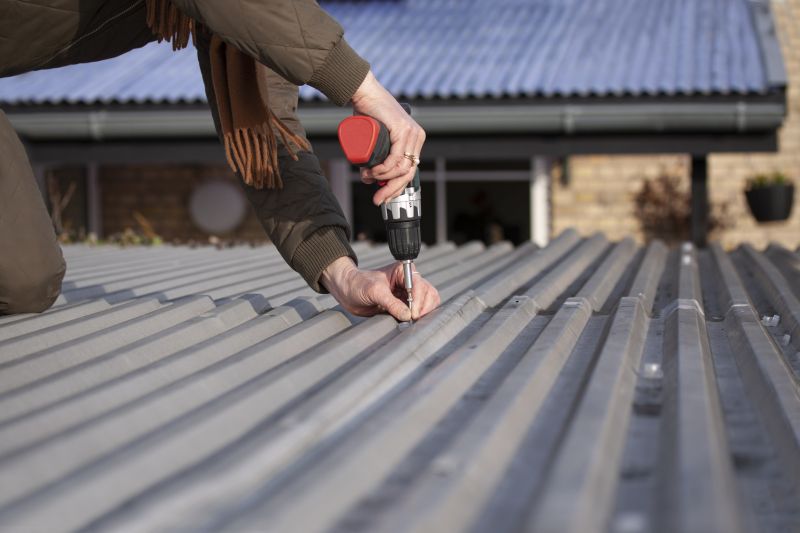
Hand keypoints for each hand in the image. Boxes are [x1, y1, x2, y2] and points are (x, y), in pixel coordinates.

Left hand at [320, 257, 439, 321]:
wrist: (348, 291)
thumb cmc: (359, 284)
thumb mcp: (375, 291)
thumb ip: (391, 303)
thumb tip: (407, 315)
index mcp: (404, 271)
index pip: (420, 285)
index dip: (418, 300)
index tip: (412, 313)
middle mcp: (409, 282)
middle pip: (429, 294)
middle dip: (423, 308)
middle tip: (413, 319)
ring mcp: (408, 294)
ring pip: (427, 304)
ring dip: (422, 314)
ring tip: (411, 322)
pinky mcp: (404, 306)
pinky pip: (417, 313)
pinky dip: (417, 319)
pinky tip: (408, 322)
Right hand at [350, 71, 425, 205]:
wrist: (365, 93)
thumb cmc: (368, 114)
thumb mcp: (378, 139)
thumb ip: (379, 154)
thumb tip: (371, 177)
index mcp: (415, 141)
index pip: (410, 172)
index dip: (396, 188)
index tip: (383, 198)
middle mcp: (417, 137)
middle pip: (408, 173)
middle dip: (391, 190)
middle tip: (377, 199)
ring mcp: (412, 133)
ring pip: (401, 167)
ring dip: (382, 178)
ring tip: (367, 176)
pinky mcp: (402, 129)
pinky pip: (396, 157)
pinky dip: (384, 169)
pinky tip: (374, 171)